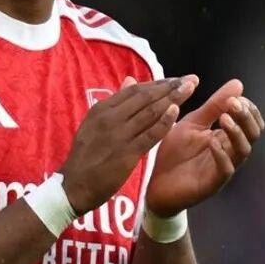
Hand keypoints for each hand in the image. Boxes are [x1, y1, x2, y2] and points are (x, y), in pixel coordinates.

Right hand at [59, 75, 198, 215]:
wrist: (74, 185)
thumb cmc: (85, 155)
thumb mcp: (94, 123)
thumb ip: (115, 104)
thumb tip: (130, 80)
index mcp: (102, 109)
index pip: (135, 90)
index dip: (158, 83)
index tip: (176, 79)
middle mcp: (110, 118)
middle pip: (145, 97)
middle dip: (170, 86)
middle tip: (190, 79)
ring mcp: (118, 135)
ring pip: (149, 111)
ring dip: (172, 98)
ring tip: (190, 88)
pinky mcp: (126, 153)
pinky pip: (149, 134)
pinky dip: (164, 122)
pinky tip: (177, 111)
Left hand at [146, 79, 264, 217]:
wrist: (156, 182)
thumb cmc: (175, 152)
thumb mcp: (193, 123)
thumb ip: (214, 106)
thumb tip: (238, 83)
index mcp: (226, 137)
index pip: (251, 122)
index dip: (248, 109)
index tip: (235, 96)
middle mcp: (230, 152)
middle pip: (253, 135)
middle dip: (246, 117)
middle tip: (233, 104)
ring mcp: (223, 168)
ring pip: (243, 152)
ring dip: (236, 133)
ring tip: (224, 119)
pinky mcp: (212, 183)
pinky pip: (225, 170)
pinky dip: (222, 155)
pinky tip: (213, 143)